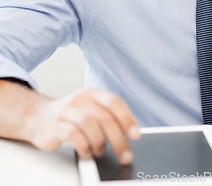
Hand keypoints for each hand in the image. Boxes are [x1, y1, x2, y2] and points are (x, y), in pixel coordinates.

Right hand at [26, 88, 140, 162]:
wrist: (38, 117)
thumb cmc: (69, 116)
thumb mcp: (89, 109)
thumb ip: (107, 116)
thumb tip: (129, 132)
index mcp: (92, 94)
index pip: (114, 102)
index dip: (127, 118)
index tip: (135, 135)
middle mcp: (80, 99)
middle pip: (105, 117)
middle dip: (118, 139)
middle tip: (125, 155)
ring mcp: (67, 111)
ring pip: (90, 125)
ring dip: (99, 143)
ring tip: (100, 151)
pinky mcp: (56, 125)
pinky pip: (74, 135)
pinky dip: (84, 146)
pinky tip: (86, 152)